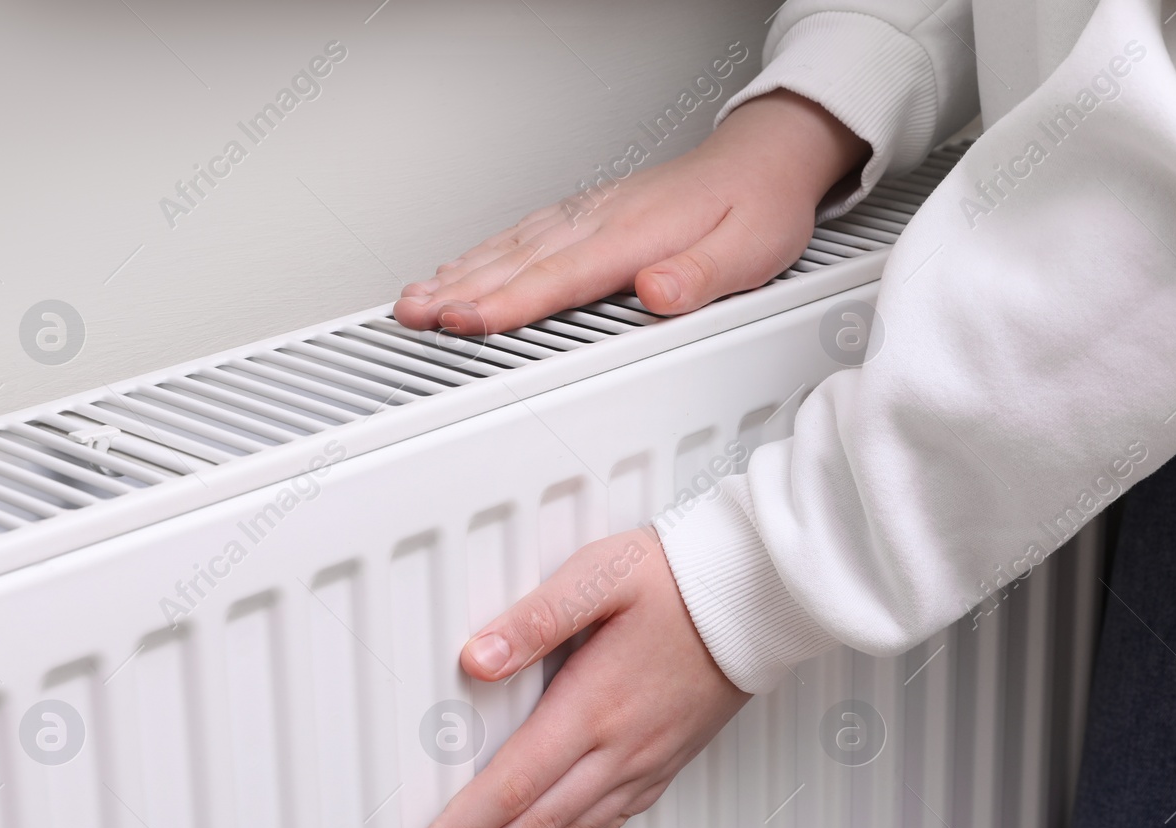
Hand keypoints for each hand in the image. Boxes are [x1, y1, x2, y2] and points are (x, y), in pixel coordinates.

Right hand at [392, 89, 867, 335]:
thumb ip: (699, 276)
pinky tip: (455, 272)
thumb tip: (657, 293)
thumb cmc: (758, 208)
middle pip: (518, 261)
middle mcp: (602, 220)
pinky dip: (479, 256)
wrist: (763, 160)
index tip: (466, 319)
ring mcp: (588, 215)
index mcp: (637, 234)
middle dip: (460, 291)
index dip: (510, 302)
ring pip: (510, 247)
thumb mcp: (750, 251)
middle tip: (412, 318)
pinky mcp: (585, 216)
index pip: (561, 276)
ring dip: (457, 274)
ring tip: (412, 303)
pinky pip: (520, 236)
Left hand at [401, 528, 748, 827]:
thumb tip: (476, 658)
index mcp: (592, 706)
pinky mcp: (663, 762)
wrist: (759, 596)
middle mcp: (618, 748)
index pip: (511, 788)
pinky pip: (608, 826)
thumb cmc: (681, 579)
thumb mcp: (601, 576)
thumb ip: (534, 618)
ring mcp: (644, 762)